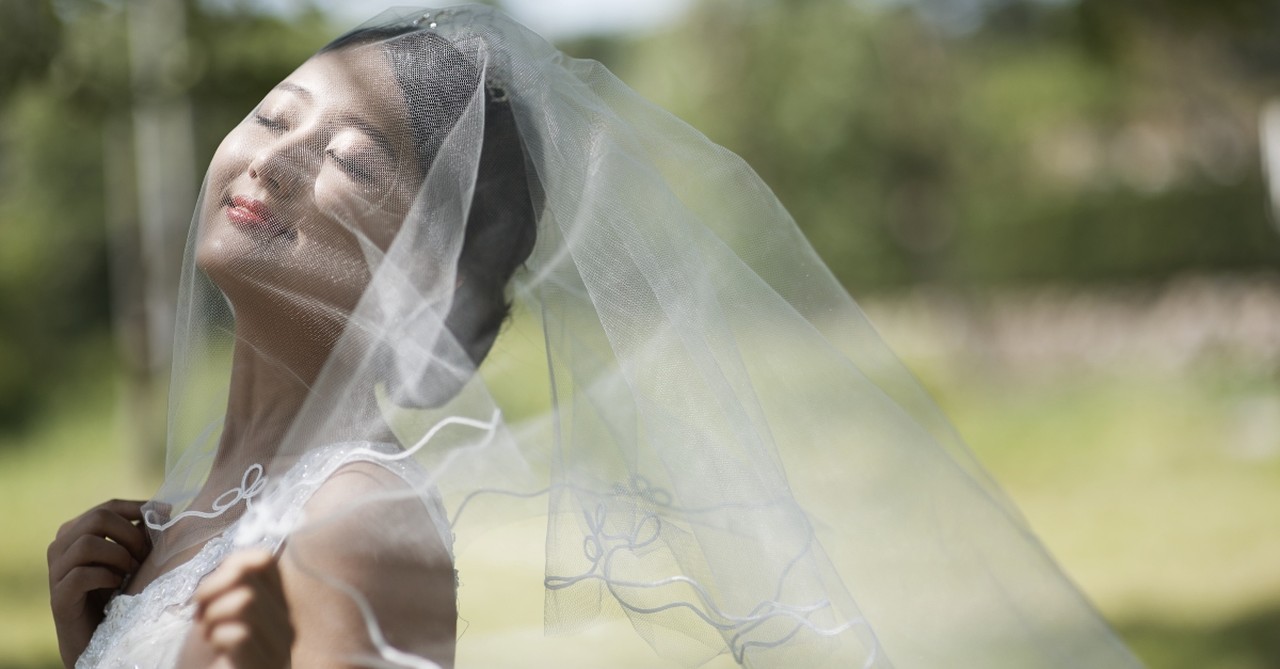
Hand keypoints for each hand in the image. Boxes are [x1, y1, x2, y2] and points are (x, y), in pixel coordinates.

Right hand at [47, 499, 150, 667]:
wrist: (94, 637)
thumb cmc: (114, 594)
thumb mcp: (129, 560)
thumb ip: (138, 536)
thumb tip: (162, 511)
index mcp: (76, 532)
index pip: (108, 507)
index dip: (137, 507)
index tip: (166, 513)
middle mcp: (60, 546)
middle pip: (98, 518)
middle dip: (130, 534)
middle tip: (145, 554)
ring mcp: (56, 571)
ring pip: (87, 544)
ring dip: (119, 556)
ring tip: (132, 571)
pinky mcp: (59, 596)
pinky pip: (82, 575)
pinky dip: (107, 576)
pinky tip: (118, 585)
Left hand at [192, 549, 294, 668]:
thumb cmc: (205, 653)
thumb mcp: (215, 603)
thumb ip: (231, 577)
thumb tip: (238, 566)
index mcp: (278, 602)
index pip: (262, 560)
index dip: (225, 571)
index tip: (209, 596)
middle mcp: (287, 622)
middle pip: (246, 578)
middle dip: (210, 594)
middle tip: (205, 621)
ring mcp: (280, 647)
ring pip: (245, 601)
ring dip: (214, 616)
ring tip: (212, 635)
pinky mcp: (266, 666)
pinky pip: (240, 632)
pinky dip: (218, 637)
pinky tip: (219, 652)